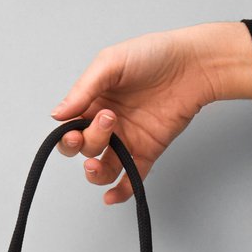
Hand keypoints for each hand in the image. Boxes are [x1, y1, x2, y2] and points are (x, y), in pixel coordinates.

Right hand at [51, 22, 251, 203]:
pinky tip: (111, 197)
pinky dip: (121, 191)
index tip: (73, 131)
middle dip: (89, 141)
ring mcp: (128, 140)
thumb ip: (83, 89)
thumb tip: (57, 115)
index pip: (70, 128)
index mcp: (94, 102)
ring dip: (96, 172)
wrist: (194, 64)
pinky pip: (132, 177)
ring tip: (98, 164)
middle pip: (85, 148)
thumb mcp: (111, 62)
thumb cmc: (154, 54)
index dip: (67, 135)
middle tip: (108, 119)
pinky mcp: (148, 151)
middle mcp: (108, 124)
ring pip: (104, 168)